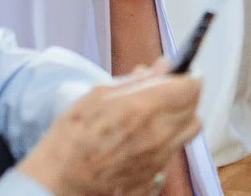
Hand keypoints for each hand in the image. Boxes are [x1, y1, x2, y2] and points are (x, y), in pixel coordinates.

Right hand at [16, 64, 201, 195]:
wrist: (56, 182)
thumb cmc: (70, 137)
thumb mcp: (99, 96)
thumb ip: (137, 81)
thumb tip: (162, 67)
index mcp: (146, 108)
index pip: (192, 86)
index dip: (187, 78)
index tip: (179, 77)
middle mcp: (159, 135)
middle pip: (194, 109)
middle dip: (183, 99)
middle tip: (164, 96)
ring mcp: (158, 160)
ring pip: (187, 133)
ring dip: (178, 121)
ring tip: (152, 120)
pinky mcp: (152, 178)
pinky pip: (170, 156)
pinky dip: (163, 146)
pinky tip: (141, 144)